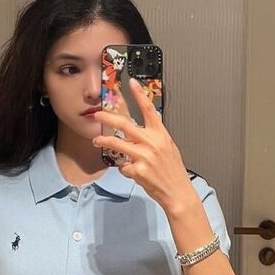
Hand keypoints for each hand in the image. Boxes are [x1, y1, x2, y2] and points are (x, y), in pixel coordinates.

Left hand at [92, 77, 198, 213]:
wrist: (177, 192)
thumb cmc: (173, 171)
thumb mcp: (168, 147)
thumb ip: (153, 137)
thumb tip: (138, 130)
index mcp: (160, 134)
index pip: (149, 109)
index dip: (139, 95)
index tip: (131, 83)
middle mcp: (152, 143)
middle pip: (125, 125)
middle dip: (108, 118)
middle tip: (98, 115)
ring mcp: (144, 156)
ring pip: (117, 144)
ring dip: (104, 142)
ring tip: (97, 141)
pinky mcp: (138, 170)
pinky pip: (123, 166)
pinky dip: (125, 169)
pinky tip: (132, 172)